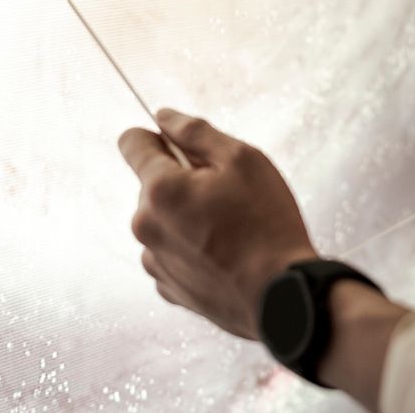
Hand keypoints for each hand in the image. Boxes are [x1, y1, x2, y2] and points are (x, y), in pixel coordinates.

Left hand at [119, 109, 317, 338]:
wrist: (282, 297)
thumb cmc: (267, 224)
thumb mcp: (242, 160)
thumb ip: (196, 132)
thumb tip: (163, 117)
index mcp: (160, 189)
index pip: (132, 142)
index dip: (157, 135)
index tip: (181, 144)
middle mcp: (146, 225)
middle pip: (152, 183)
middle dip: (181, 179)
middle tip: (226, 193)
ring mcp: (155, 260)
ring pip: (162, 219)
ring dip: (185, 215)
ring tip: (229, 228)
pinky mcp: (169, 287)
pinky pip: (171, 252)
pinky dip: (191, 247)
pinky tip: (224, 253)